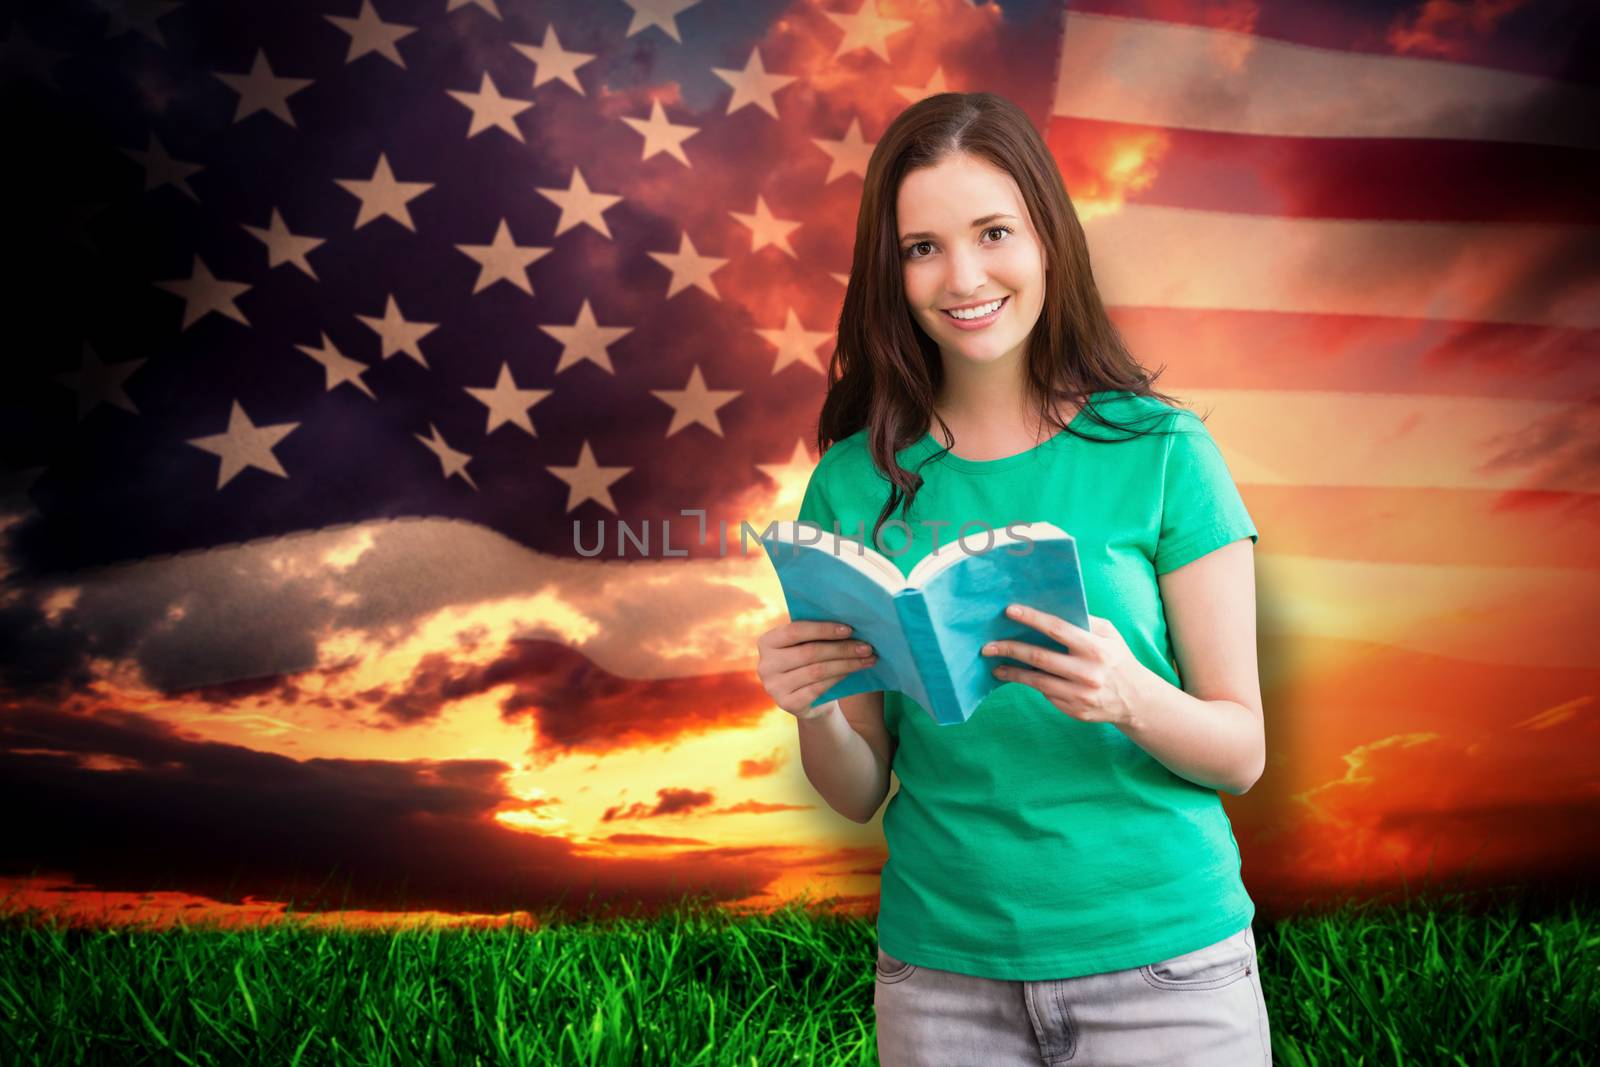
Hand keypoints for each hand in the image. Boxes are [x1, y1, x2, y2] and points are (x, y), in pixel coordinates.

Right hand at [756, 620, 876, 718]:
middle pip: (809, 653)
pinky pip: (819, 688)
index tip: (849, 629)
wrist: (807, 699)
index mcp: (767, 642)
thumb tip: (849, 620)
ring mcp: (774, 687)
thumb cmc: (809, 662)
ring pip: (817, 671)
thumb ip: (815, 634)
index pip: (795, 631)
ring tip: (867, 658)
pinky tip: (854, 671)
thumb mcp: (806, 645)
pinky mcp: (787, 703)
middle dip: (841, 648)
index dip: (823, 629)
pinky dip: (839, 678)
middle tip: (866, 647)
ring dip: (846, 664)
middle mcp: (765, 665)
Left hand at [981, 604, 1152, 725]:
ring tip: (995, 666)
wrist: (1136, 699)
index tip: (1009, 611)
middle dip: (1010, 649)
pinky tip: (1018, 677)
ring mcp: (1081, 694)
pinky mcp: (1075, 710)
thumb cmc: (1117, 658)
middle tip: (988, 646)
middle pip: (1039, 657)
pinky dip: (1030, 684)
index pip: (1057, 629)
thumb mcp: (1109, 634)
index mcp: (1096, 648)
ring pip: (1037, 681)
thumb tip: (1049, 609)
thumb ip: (1084, 621)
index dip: (1031, 619)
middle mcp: (1088, 672)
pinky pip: (1046, 695)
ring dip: (1012, 672)